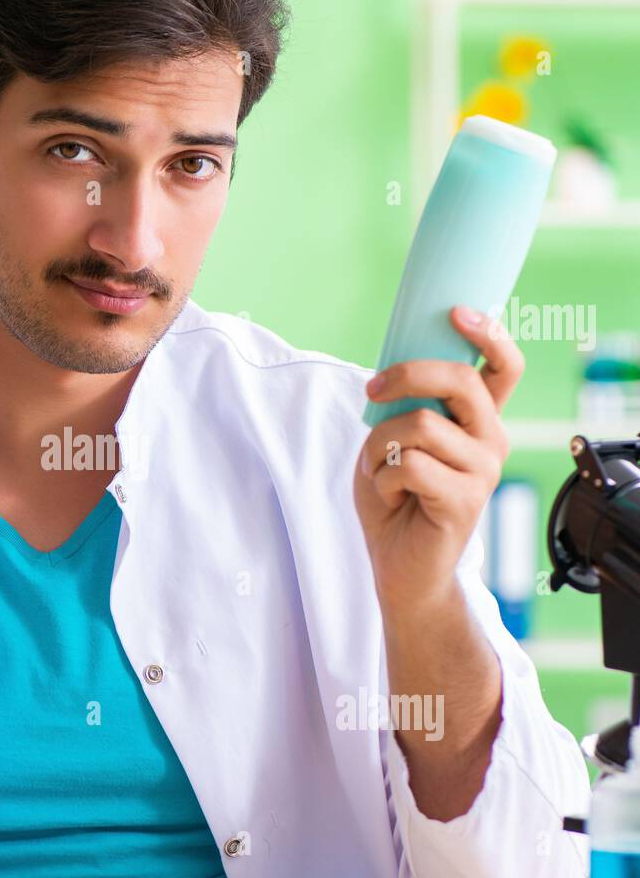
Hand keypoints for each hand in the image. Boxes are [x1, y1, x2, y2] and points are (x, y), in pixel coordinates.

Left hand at [353, 305, 521, 613]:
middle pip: (460, 380)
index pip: (503, 367)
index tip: (458, 312)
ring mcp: (482, 471)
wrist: (398, 565)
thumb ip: (404, 407)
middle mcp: (490, 441)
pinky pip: (409, 465)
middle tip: (373, 390)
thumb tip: (393, 374)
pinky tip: (391, 496)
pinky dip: (382, 477)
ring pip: (420, 424)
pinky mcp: (464, 500)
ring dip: (380, 444)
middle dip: (407, 374)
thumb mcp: (393, 440)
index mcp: (479, 421)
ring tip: (381, 470)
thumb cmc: (395, 498)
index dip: (489, 334)